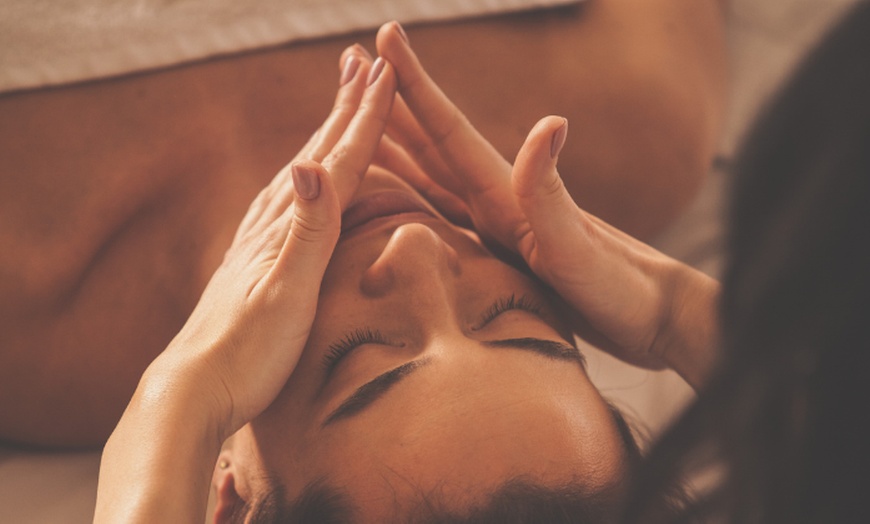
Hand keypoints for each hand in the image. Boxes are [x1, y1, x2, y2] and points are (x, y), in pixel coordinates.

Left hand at [96, 47, 397, 522]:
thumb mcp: (285, 295)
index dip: (363, 118)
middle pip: (317, 154)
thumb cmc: (246, 354)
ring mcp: (259, 243)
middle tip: (364, 62)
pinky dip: (302, 179)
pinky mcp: (253, 264)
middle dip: (345, 108)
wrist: (193, 391)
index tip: (385, 72)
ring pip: (300, 174)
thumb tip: (310, 165)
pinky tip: (296, 182)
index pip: (336, 162)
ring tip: (339, 108)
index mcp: (288, 229)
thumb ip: (305, 233)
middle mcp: (271, 226)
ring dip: (324, 136)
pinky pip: (284, 205)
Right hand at [373, 22, 718, 382]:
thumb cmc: (620, 289)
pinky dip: (411, 197)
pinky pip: (441, 215)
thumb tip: (548, 121)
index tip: (382, 37)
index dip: (413, 85)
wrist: (653, 319)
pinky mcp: (503, 252)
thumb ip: (550, 193)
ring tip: (358, 121)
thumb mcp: (578, 247)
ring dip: (396, 143)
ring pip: (431, 174)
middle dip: (389, 102)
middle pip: (431, 141)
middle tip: (350, 65)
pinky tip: (398, 196)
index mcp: (506, 195)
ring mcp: (500, 225)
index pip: (448, 130)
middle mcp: (498, 201)